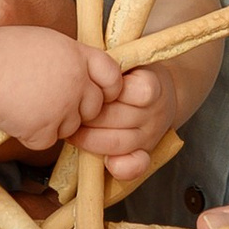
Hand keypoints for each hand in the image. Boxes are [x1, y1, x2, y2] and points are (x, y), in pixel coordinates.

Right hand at [0, 23, 120, 149]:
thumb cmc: (4, 51)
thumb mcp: (48, 42)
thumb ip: (71, 58)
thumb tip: (84, 73)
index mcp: (78, 56)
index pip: (113, 76)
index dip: (108, 88)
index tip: (97, 93)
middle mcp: (77, 82)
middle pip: (94, 108)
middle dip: (78, 110)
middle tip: (49, 102)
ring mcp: (62, 107)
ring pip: (71, 128)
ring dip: (54, 123)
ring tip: (27, 105)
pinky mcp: (44, 130)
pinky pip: (46, 141)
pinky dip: (32, 135)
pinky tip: (16, 118)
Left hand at [68, 57, 183, 178]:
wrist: (161, 94)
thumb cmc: (130, 75)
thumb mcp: (125, 61)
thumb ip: (108, 63)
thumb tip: (82, 60)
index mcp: (151, 85)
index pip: (139, 91)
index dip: (111, 90)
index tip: (92, 85)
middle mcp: (154, 112)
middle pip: (118, 117)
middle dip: (88, 115)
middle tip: (68, 110)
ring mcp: (150, 135)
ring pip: (118, 142)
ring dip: (89, 139)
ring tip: (71, 131)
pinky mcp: (146, 152)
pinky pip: (135, 165)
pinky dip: (120, 168)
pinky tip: (104, 163)